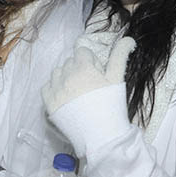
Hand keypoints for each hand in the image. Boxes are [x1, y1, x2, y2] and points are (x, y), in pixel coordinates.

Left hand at [43, 37, 135, 156]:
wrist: (101, 138)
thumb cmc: (111, 106)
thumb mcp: (117, 79)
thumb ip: (120, 56)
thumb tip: (128, 38)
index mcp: (83, 67)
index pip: (82, 52)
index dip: (92, 62)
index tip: (98, 76)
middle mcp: (65, 75)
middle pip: (70, 62)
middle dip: (79, 69)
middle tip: (91, 87)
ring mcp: (55, 89)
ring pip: (57, 72)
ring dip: (66, 77)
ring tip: (77, 93)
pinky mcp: (48, 103)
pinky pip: (47, 86)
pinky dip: (54, 89)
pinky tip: (66, 98)